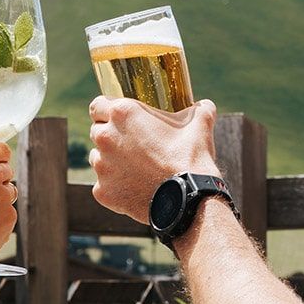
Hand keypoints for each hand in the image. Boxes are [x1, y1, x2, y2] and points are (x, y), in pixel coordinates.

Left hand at [88, 96, 220, 223]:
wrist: (189, 197)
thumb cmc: (191, 155)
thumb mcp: (200, 123)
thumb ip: (199, 109)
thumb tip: (206, 106)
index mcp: (122, 113)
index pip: (98, 105)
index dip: (107, 111)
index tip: (118, 118)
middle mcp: (105, 137)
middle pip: (96, 131)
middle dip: (110, 136)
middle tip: (131, 144)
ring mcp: (101, 166)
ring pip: (97, 158)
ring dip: (110, 160)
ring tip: (134, 167)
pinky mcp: (102, 191)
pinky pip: (103, 185)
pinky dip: (115, 186)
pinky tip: (134, 187)